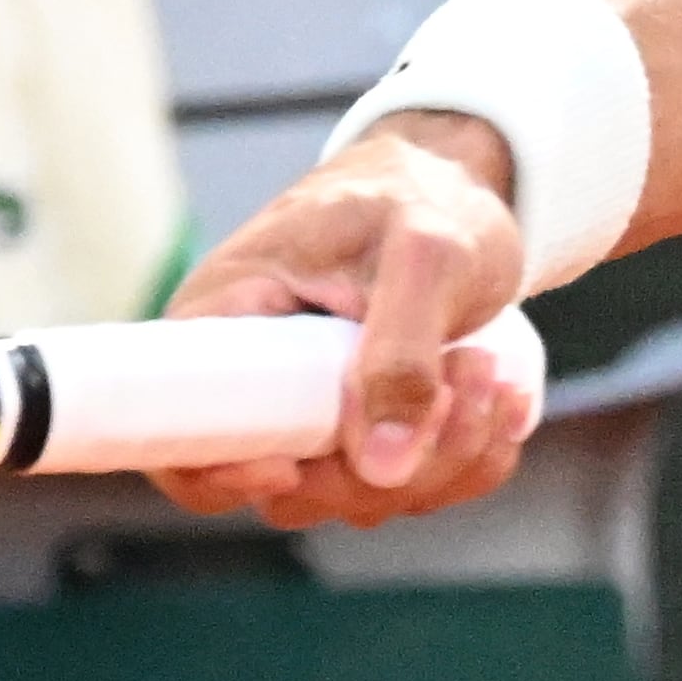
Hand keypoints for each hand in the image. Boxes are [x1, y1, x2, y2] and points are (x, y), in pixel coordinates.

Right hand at [150, 113, 537, 527]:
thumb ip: (401, 348)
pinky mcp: (369, 434)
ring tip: (485, 364)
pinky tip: (502, 396)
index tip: (297, 463)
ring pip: (361, 494)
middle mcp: (255, 385)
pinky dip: (469, 457)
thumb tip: (381, 467)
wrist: (454, 186)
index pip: (179, 438)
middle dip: (385, 459)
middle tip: (461, 370)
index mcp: (225, 322)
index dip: (220, 477)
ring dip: (442, 455)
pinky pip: (413, 485)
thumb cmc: (418, 197)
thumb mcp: (422, 251)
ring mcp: (313, 419)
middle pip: (290, 488)